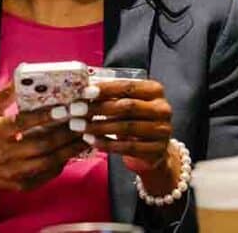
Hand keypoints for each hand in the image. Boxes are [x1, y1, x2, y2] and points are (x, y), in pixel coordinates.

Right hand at [0, 84, 89, 229]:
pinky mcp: (23, 184)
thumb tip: (20, 79)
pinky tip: (73, 151)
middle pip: (41, 144)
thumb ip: (3, 95)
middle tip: (83, 120)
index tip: (62, 109)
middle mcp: (5, 154)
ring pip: (48, 161)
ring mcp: (15, 172)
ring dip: (69, 148)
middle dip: (65, 132)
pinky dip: (62, 163)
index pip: (21, 123)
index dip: (43, 116)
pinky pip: (47, 174)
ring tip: (86, 135)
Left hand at [80, 79, 179, 195]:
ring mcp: (163, 130)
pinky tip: (91, 141)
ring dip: (98, 127)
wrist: (152, 148)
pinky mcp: (157, 150)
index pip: (128, 86)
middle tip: (75, 110)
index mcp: (155, 90)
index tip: (84, 93)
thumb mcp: (127, 103)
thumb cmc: (133, 119)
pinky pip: (128, 148)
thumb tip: (81, 90)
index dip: (105, 89)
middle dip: (98, 108)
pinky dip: (107, 144)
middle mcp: (163, 108)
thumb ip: (111, 95)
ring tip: (78, 127)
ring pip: (126, 127)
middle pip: (127, 106)